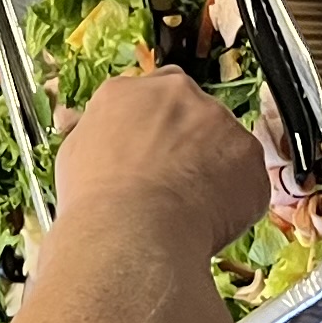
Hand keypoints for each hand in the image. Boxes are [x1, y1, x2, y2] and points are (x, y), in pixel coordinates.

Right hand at [52, 64, 265, 256]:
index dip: (153, 123)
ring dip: (214, 165)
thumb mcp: (72, 155)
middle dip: (187, 139)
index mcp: (126, 91)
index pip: (148, 94)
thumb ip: (93, 132)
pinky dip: (236, 194)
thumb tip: (88, 129)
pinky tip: (211, 217)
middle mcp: (175, 94)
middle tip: (173, 178)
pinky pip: (246, 173)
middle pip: (190, 110)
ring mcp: (218, 121)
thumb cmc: (96, 201)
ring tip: (191, 205)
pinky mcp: (249, 153)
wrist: (134, 231)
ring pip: (222, 141)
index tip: (153, 147)